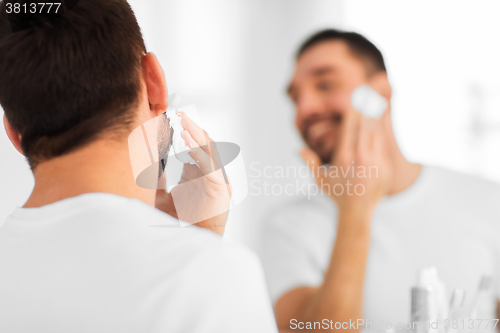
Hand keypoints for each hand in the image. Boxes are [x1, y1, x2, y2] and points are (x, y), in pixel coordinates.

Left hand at [155, 111, 231, 234]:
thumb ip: (155, 180)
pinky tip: (188, 142)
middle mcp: (208, 173)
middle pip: (202, 143)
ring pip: (209, 150)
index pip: (191, 145)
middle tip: (178, 112)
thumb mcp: (160, 196)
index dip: (182, 131)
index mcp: (196, 172)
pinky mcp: (221, 189)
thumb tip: (143, 163)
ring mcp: (217, 180)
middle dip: (191, 127)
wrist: (187, 244)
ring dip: (196, 135)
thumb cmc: (177, 224)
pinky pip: (211, 166)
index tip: (169, 116)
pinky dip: (200, 153)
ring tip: (183, 121)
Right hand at [300, 109, 391, 216]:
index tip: (353, 103)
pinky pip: (384, 144)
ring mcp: (375, 162)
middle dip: (364, 110)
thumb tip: (298, 150)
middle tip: (365, 96)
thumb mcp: (320, 180)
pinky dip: (381, 131)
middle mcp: (360, 158)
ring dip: (374, 118)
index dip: (352, 113)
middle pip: (364, 126)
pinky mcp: (385, 166)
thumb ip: (310, 162)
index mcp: (343, 158)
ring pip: (376, 133)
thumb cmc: (337, 194)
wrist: (358, 212)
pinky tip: (380, 121)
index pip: (349, 129)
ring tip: (373, 104)